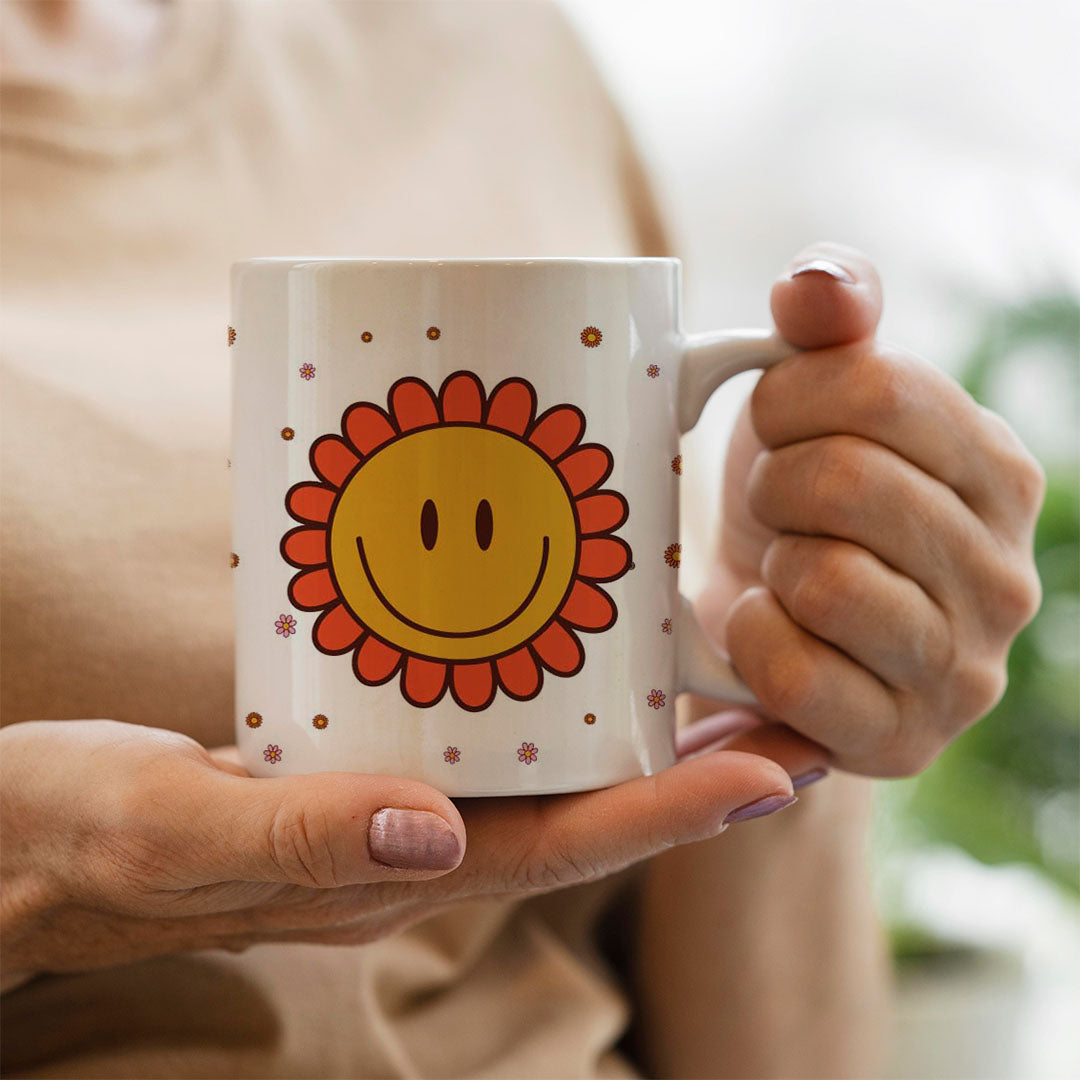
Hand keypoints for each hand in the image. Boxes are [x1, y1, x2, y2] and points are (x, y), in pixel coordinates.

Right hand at [0, 718, 800, 983]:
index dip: (669, 817)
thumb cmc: (83, 838)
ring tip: (732, 677)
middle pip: (584, 815)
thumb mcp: (164, 831)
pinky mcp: (364, 764)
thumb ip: (287, 836)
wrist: (28, 836)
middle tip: (798, 709)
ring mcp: (393, 810)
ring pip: (548, 776)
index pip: (557, 851)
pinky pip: (486, 737)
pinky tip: (585, 655)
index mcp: (381, 880)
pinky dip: (553, 704)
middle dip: (696, 775)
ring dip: (643, 738)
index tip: (773, 772)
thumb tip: (429, 837)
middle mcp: (411, 849)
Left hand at [697, 242, 1043, 776]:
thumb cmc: (793, 502)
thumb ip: (829, 317)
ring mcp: (962, 669)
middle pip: (846, 483)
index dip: (788, 399)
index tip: (773, 425)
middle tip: (774, 505)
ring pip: (825, 580)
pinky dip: (754, 639)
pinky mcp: (900, 739)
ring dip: (770, 565)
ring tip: (782, 569)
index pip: (880, 390)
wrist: (770, 624)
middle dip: (774, 485)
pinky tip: (767, 627)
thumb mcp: (810, 396)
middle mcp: (1005, 575)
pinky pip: (797, 675)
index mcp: (999, 470)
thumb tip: (814, 286)